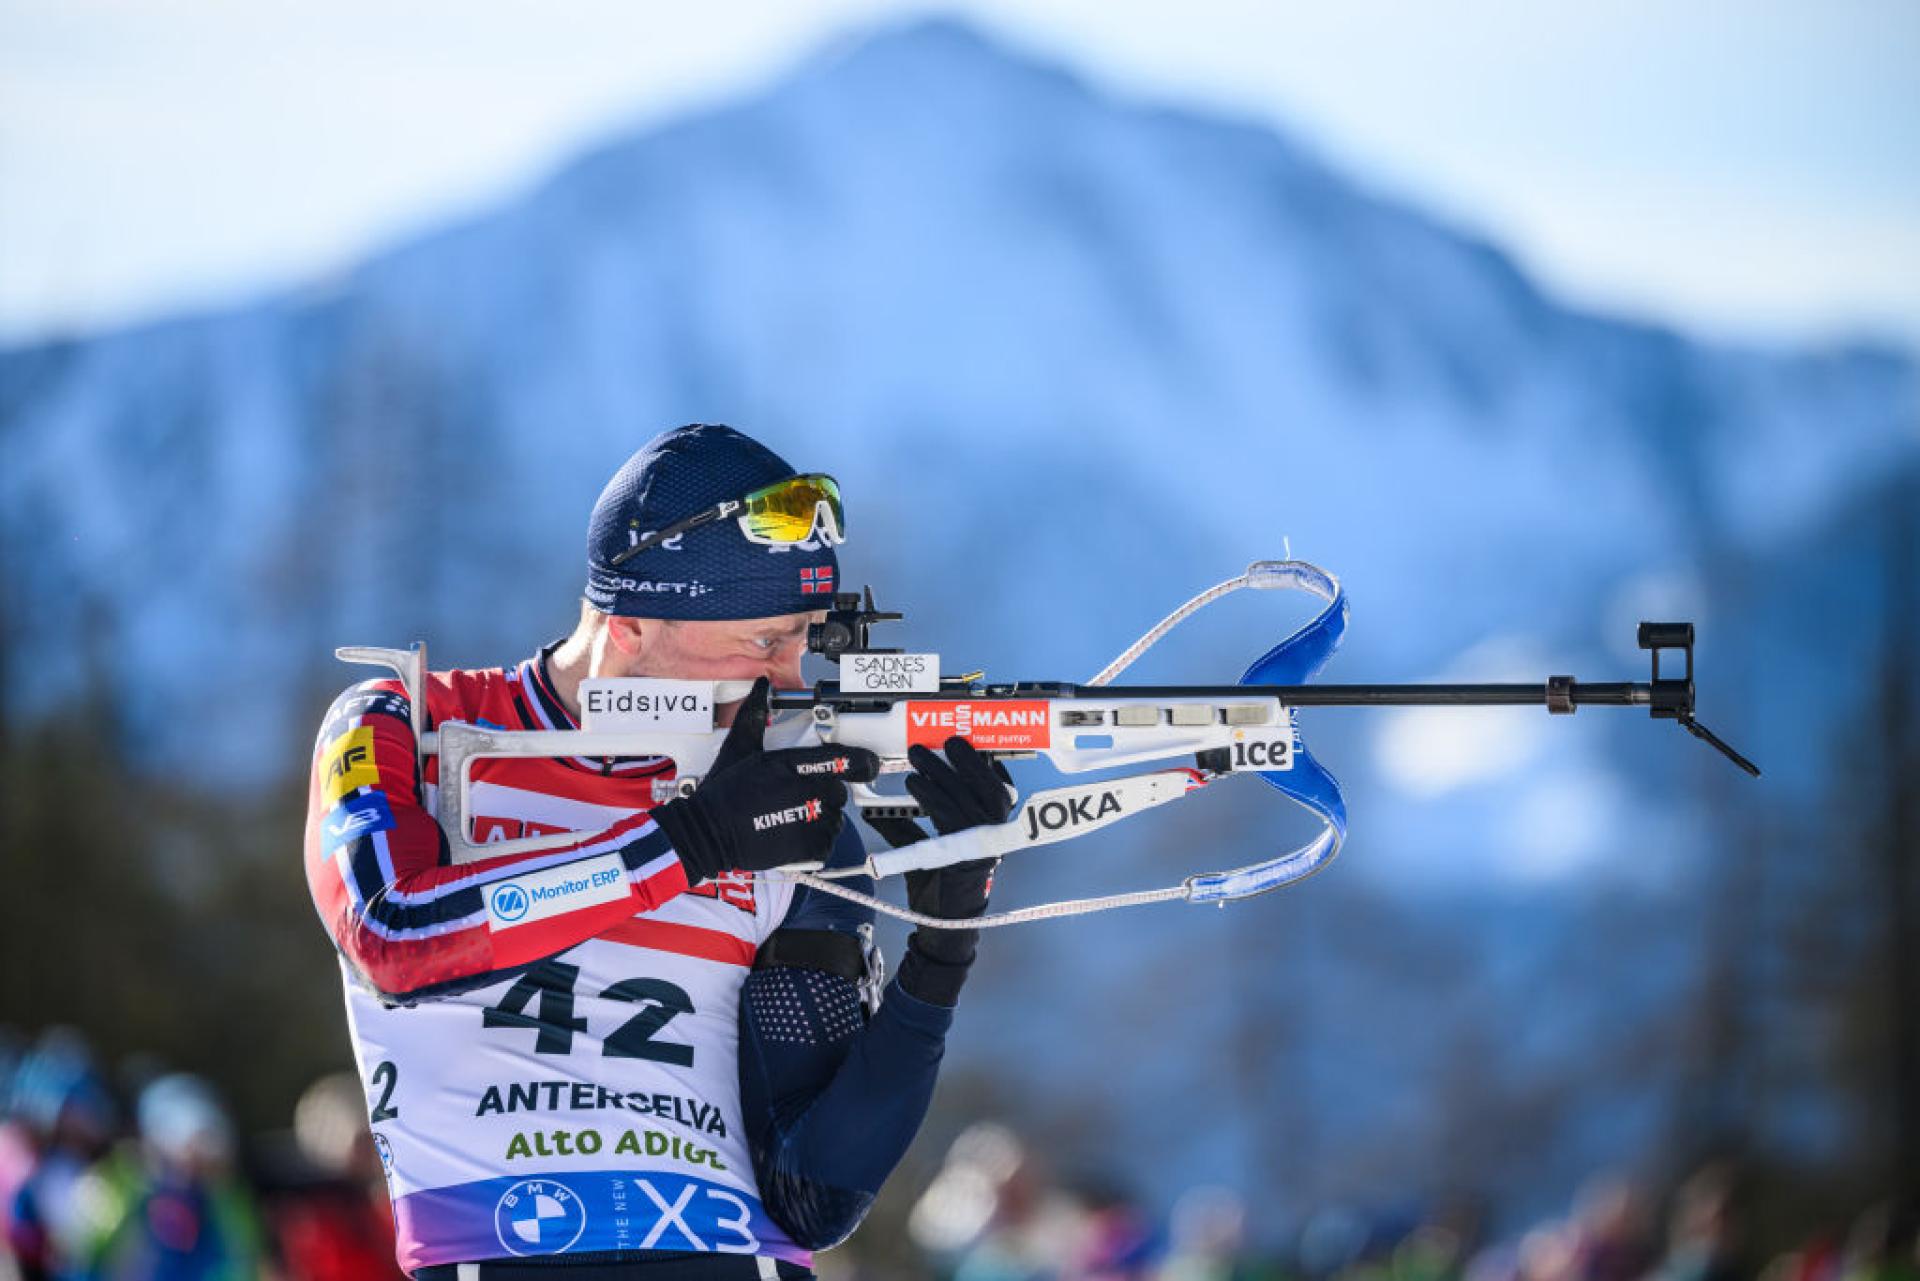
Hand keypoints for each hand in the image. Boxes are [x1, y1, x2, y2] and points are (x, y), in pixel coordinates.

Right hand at [653, 678, 878, 883]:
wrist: (707, 833)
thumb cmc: (722, 793)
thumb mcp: (738, 748)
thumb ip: (754, 715)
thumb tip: (761, 688)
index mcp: (794, 764)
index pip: (847, 760)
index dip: (865, 762)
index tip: (868, 764)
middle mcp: (807, 792)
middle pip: (840, 790)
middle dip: (826, 791)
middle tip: (801, 795)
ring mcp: (810, 822)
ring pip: (835, 817)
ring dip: (822, 816)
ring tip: (794, 815)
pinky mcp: (808, 848)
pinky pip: (828, 842)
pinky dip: (817, 840)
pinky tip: (794, 833)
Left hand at [875, 736, 1014, 1005]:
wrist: (944, 929)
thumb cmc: (940, 887)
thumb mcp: (925, 849)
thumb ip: (906, 827)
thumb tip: (874, 807)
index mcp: (993, 831)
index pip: (1000, 789)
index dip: (987, 763)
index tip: (967, 743)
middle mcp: (995, 838)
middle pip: (989, 789)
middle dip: (967, 760)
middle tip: (939, 742)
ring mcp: (982, 848)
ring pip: (967, 800)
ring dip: (941, 774)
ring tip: (917, 758)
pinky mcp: (965, 858)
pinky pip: (949, 819)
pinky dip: (930, 798)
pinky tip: (914, 786)